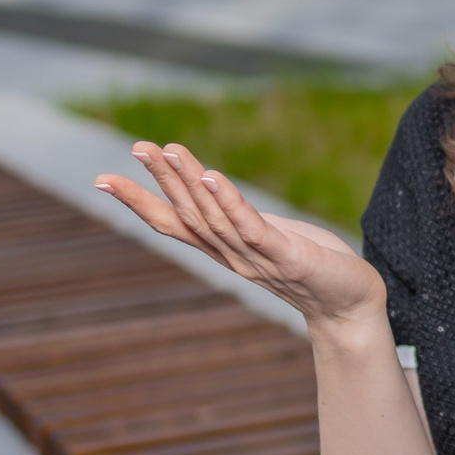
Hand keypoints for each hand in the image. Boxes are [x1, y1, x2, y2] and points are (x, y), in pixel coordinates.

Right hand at [97, 142, 385, 330]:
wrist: (351, 306)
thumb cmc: (312, 266)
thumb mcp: (267, 236)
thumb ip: (238, 217)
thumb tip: (212, 189)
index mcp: (224, 248)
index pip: (173, 222)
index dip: (138, 201)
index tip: (102, 179)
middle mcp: (232, 256)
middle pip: (187, 214)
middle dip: (160, 181)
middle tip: (136, 148)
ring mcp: (257, 258)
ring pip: (214, 218)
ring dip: (189, 182)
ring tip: (168, 151)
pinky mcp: (287, 257)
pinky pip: (252, 229)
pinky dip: (231, 203)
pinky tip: (214, 178)